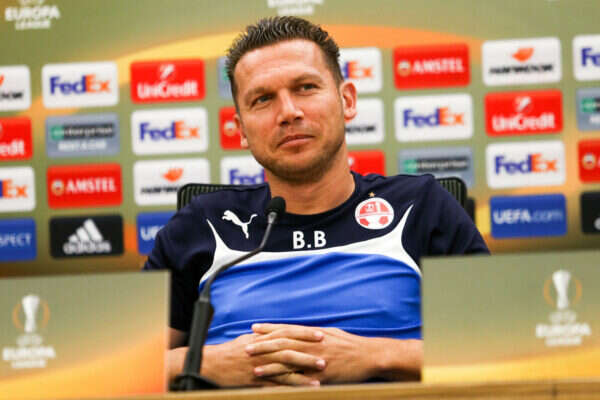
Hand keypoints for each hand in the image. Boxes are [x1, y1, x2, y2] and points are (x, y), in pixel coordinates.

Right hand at [200, 329, 325, 386]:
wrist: (210, 365)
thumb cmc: (229, 353)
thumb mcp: (246, 341)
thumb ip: (262, 338)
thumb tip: (272, 332)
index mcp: (262, 340)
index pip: (287, 333)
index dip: (304, 333)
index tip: (320, 333)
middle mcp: (263, 350)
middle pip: (290, 347)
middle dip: (310, 347)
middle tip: (328, 348)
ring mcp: (261, 365)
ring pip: (287, 365)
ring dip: (306, 366)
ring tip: (323, 368)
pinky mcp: (257, 380)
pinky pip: (279, 383)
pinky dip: (295, 385)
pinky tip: (309, 387)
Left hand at [246, 323, 378, 384]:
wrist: (369, 356)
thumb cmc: (352, 345)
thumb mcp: (332, 334)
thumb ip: (315, 334)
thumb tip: (304, 332)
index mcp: (314, 333)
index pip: (287, 329)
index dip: (269, 328)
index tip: (254, 327)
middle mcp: (312, 344)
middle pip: (282, 342)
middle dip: (262, 344)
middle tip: (245, 345)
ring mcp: (315, 359)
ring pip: (287, 359)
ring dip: (268, 361)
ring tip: (251, 363)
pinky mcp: (320, 374)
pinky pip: (298, 377)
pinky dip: (283, 378)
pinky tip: (272, 382)